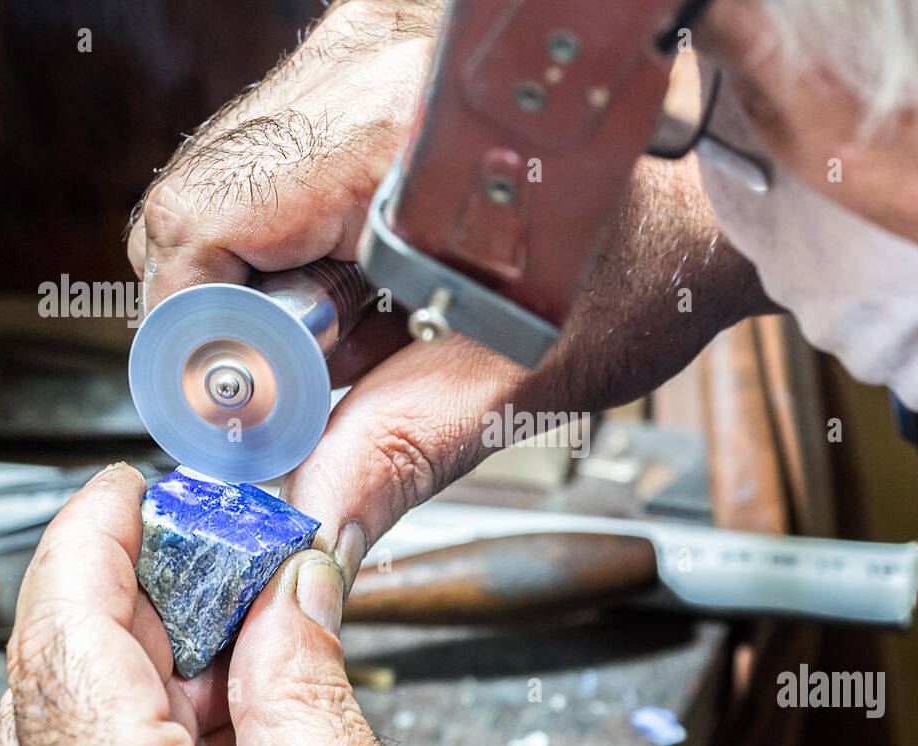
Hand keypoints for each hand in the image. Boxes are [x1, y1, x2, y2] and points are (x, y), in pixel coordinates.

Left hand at [0, 463, 456, 745]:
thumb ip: (311, 699)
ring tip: (245, 636)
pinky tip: (226, 717)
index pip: (67, 640)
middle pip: (61, 688)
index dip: (94, 541)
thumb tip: (293, 590)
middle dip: (142, 603)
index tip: (127, 489)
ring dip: (152, 678)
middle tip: (218, 555)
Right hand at [126, 0, 769, 585]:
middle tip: (328, 378)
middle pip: (197, 204)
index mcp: (393, 128)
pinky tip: (383, 283)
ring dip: (275, 289)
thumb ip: (402, 448)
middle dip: (240, 321)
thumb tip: (311, 520)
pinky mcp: (372, 67)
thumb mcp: (525, 372)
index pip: (201, 222)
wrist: (721, 188)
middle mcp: (361, 64)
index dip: (202, 337)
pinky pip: (279, 169)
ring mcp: (363, 53)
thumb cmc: (658, 257)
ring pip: (229, 189)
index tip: (253, 412)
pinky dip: (307, 250)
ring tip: (379, 324)